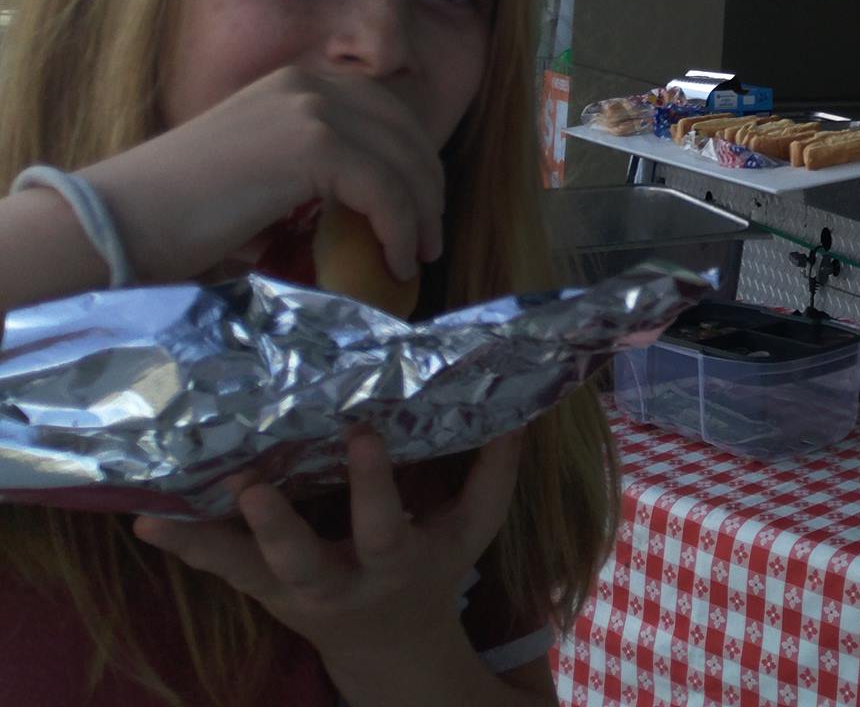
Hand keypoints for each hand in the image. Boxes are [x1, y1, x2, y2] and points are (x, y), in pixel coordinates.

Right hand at [77, 67, 444, 285]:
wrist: (120, 221)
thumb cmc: (179, 214)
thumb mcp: (259, 173)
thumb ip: (311, 173)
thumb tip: (364, 210)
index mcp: (298, 82)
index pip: (388, 113)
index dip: (415, 160)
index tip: (421, 209)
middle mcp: (310, 84)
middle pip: (407, 133)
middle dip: (428, 187)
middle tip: (430, 239)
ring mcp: (312, 108)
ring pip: (406, 162)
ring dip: (423, 214)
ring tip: (420, 256)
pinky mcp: (313, 145)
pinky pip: (387, 191)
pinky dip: (402, 230)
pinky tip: (399, 262)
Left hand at [133, 428, 522, 667]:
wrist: (387, 646)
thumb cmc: (431, 570)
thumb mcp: (471, 531)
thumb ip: (494, 475)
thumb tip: (517, 410)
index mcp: (393, 561)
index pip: (384, 524)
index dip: (372, 484)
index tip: (360, 434)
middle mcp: (336, 582)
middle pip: (301, 561)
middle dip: (276, 526)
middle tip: (251, 485)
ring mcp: (289, 590)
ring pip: (243, 570)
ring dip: (206, 541)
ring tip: (165, 512)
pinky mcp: (258, 588)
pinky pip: (217, 567)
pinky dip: (181, 544)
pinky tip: (143, 519)